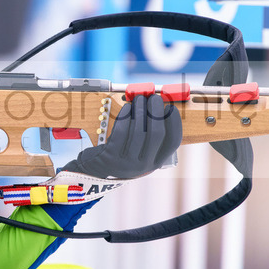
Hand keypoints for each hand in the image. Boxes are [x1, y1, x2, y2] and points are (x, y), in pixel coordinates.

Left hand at [62, 94, 181, 178]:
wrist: (94, 170)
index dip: (174, 123)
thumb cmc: (120, 154)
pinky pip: (120, 133)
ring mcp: (127, 163)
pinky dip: (125, 118)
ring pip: (138, 131)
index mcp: (155, 162)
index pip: (172, 142)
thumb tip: (159, 108)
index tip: (170, 108)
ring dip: (140, 111)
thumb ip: (149, 135)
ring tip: (139, 99)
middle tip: (154, 98)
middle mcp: (144, 165)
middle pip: (157, 134)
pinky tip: (126, 108)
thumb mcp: (139, 151)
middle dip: (156, 113)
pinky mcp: (110, 157)